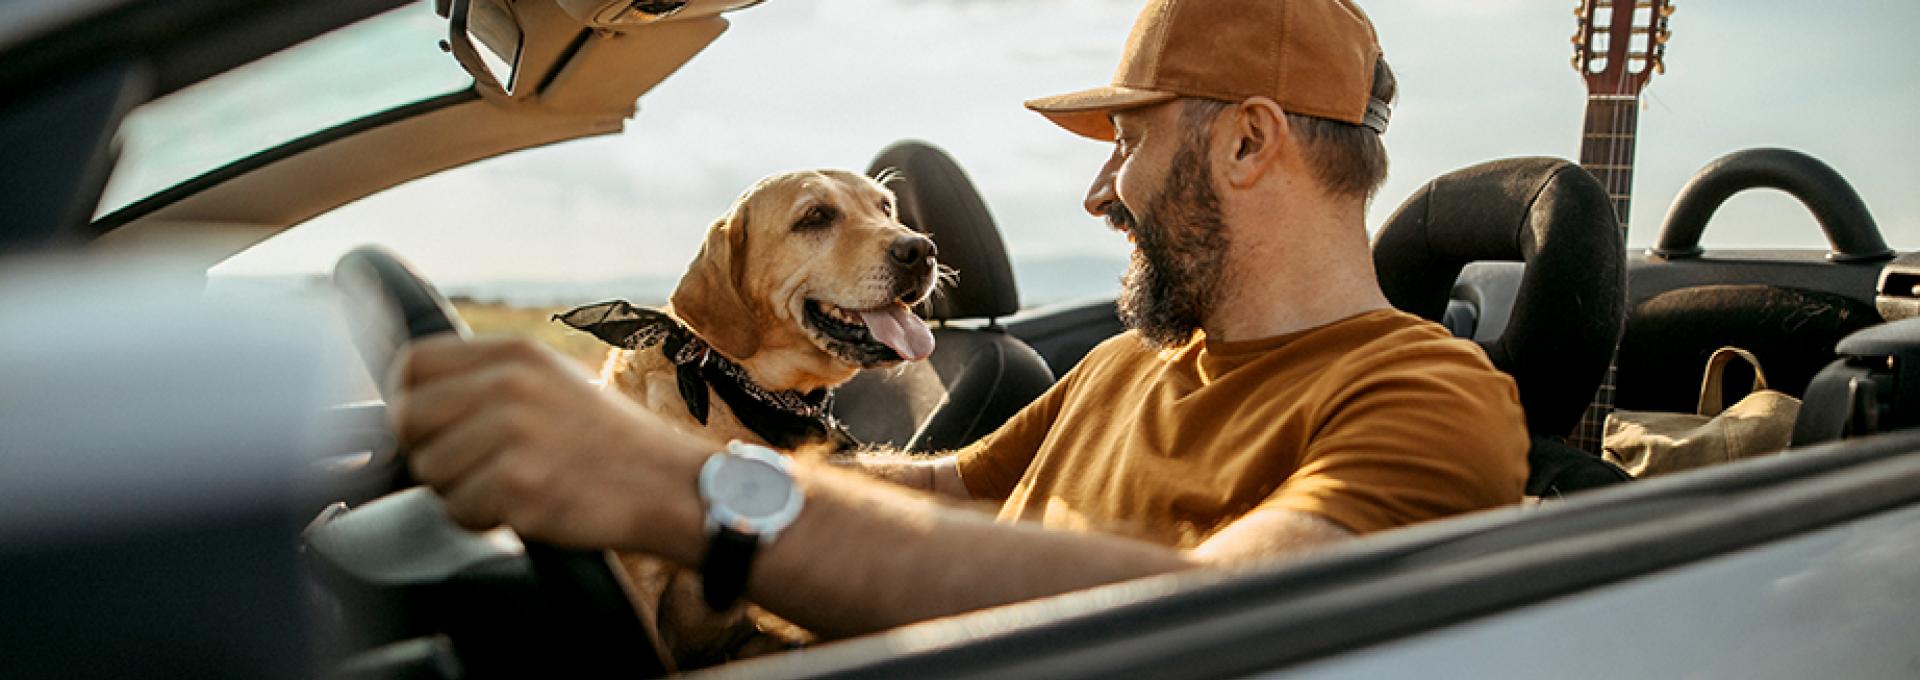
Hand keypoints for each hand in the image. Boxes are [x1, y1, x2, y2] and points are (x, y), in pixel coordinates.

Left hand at [392, 335, 708, 554]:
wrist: (668, 485)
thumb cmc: (607, 441)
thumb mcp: (552, 380)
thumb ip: (488, 379)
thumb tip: (411, 397)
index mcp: (515, 354)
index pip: (412, 364)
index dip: (408, 399)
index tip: (428, 427)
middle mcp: (510, 386)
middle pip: (408, 419)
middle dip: (429, 451)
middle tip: (474, 466)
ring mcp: (514, 435)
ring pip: (429, 471)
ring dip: (459, 490)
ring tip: (510, 486)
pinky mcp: (518, 485)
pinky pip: (458, 510)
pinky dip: (482, 520)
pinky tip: (523, 507)